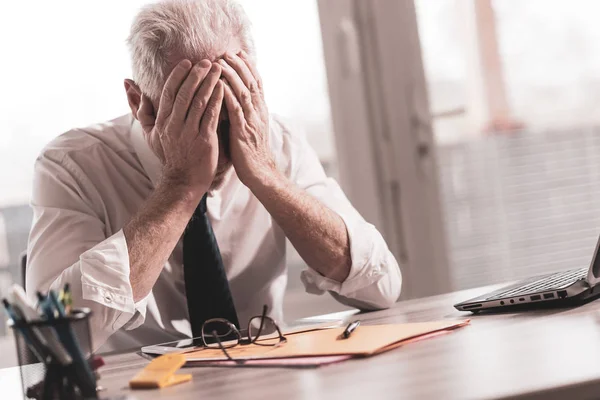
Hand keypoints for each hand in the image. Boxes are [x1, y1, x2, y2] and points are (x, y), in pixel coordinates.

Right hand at [137, 59, 223, 194]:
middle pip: (185, 93)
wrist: (184, 181)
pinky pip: (211, 116)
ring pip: (199, 102)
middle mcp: (174, 125)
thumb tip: (133, 91)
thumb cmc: (170, 156)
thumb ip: (143, 113)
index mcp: (162, 122)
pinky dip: (216, 100)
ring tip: (218, 70)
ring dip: (209, 83)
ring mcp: (189, 133)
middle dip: (196, 75)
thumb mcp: (151, 135)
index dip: (178, 75)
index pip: (169, 92)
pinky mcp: (204, 140)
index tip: (188, 62)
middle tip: (207, 61)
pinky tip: (223, 89)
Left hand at [218, 52, 275, 186]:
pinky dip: (227, 94)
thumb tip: (235, 98)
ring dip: (232, 75)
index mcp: (260, 110)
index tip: (238, 52)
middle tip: (227, 52)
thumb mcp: (251, 128)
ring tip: (221, 62)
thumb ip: (245, 112)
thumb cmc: (251, 152)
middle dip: (239, 65)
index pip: (256, 83)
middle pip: (251, 82)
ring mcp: (251, 120)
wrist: (261, 173)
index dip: (248, 66)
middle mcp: (258, 112)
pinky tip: (218, 84)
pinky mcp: (242, 130)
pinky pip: (235, 108)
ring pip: (243, 91)